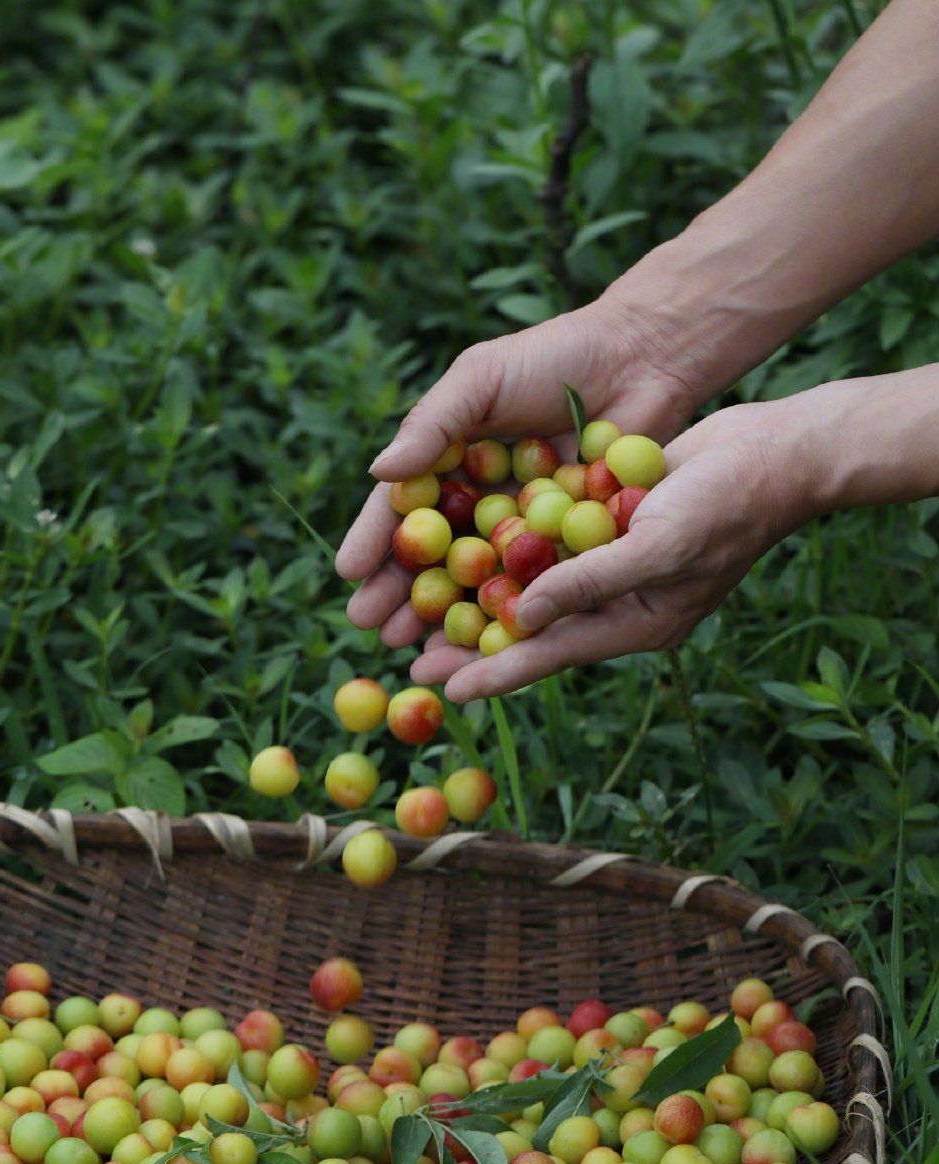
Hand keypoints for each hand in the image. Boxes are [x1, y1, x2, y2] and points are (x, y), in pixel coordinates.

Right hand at [335, 298, 698, 649]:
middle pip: (429, 555)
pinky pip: (531, 585)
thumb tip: (380, 472)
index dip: (375, 541)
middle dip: (398, 592)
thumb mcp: (480, 379)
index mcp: (448, 461)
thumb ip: (432, 424)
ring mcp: (520, 527)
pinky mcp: (566, 545)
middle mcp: (478, 500)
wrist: (641, 358)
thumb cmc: (553, 357)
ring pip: (473, 580)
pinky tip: (485, 642)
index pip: (401, 508)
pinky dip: (507, 614)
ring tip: (413, 646)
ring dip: (441, 615)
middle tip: (372, 626)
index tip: (350, 575)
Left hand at [410, 400, 812, 700]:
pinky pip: (550, 546)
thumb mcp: (657, 546)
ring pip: (533, 590)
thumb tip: (525, 616)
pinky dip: (510, 551)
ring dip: (481, 598)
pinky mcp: (607, 525)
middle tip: (410, 660)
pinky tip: (465, 547)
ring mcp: (612, 564)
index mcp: (635, 622)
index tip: (445, 689)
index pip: (552, 654)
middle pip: (532, 630)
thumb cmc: (727, 504)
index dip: (496, 671)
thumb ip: (591, 583)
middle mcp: (618, 602)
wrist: (774, 452)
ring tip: (422, 612)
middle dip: (473, 643)